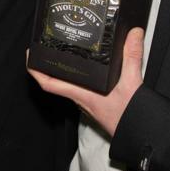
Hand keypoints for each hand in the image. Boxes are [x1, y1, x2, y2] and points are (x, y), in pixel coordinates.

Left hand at [28, 27, 145, 136]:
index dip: (36, 71)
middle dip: (49, 65)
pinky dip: (81, 77)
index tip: (29, 56)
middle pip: (57, 81)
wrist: (140, 136)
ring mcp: (89, 102)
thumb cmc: (130, 118)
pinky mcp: (97, 104)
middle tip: (46, 47)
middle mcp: (82, 98)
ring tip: (64, 52)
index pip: (50, 84)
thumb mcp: (132, 83)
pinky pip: (83, 88)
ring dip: (65, 70)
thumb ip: (132, 56)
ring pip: (70, 85)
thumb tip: (133, 34)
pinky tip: (89, 69)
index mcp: (82, 94)